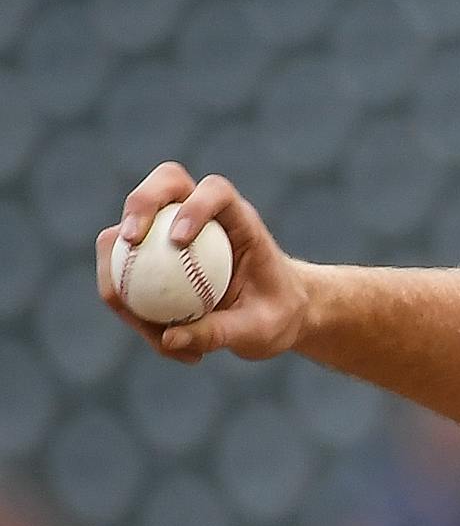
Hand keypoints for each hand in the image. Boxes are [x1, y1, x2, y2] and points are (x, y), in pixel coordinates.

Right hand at [97, 162, 309, 364]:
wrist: (275, 317)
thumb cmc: (276, 315)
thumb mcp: (259, 329)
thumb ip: (220, 332)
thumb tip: (167, 339)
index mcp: (239, 220)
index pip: (215, 192)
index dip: (194, 206)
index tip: (179, 241)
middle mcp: (202, 214)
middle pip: (165, 185)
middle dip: (139, 205)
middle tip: (130, 241)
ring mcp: (170, 229)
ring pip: (126, 231)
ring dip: (118, 272)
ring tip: (152, 331)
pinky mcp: (151, 253)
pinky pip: (121, 269)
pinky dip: (128, 303)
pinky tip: (159, 340)